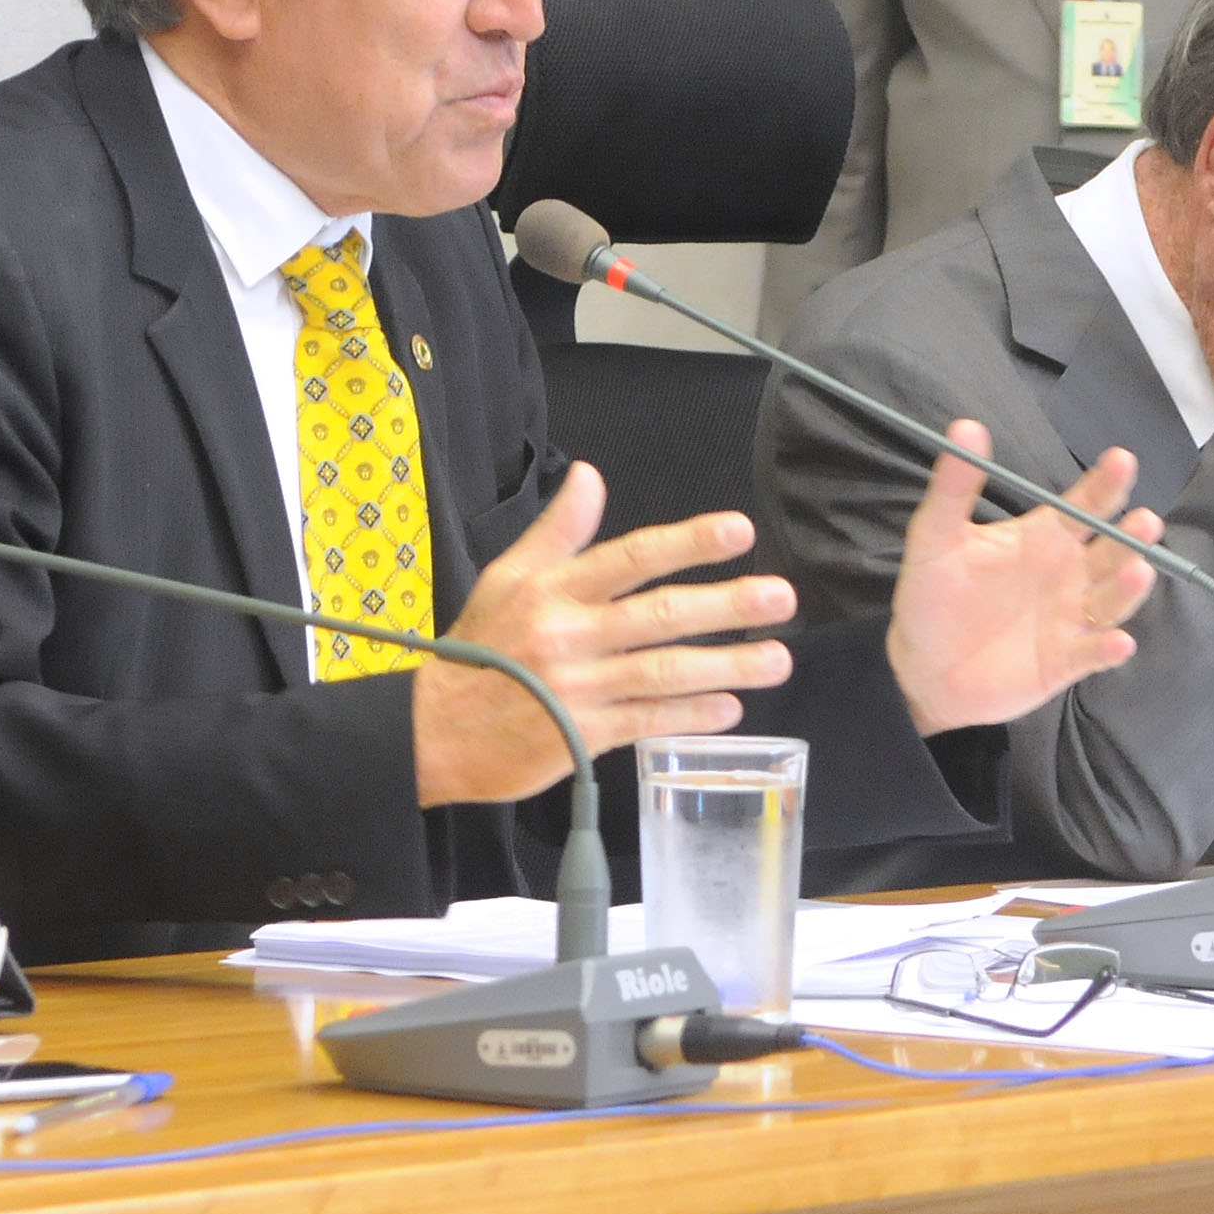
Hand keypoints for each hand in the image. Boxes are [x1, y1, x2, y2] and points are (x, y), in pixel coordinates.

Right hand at [414, 461, 797, 805]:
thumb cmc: (477, 652)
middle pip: (659, 616)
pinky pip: (648, 722)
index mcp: (552, 591)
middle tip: (781, 596)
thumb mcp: (506, 578)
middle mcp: (569, 636)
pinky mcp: (581, 737)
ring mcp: (578, 689)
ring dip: (727, 666)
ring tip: (778, 660)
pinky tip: (731, 707)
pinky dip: (691, 715)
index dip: (686, 542)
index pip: (630, 558)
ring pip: (664, 672)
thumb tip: (591, 476)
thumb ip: (557, 531)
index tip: (738, 531)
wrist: (432, 733)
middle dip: (726, 606)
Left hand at [885, 425, 1162, 733]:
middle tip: (1144, 521)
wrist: (922, 667)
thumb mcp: (935, 538)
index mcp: (1044, 538)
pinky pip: (1093, 654)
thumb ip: (954, 488)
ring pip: (1112, 600)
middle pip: (1111, 550)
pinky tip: (1118, 642)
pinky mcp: (1064, 661)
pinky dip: (1108, 649)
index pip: (1084, 505)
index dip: (1105, 484)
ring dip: (1128, 588)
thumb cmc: (933, 597)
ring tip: (1137, 570)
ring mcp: (1070, 619)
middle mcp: (1068, 574)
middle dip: (1131, 536)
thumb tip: (965, 427)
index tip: (1122, 459)